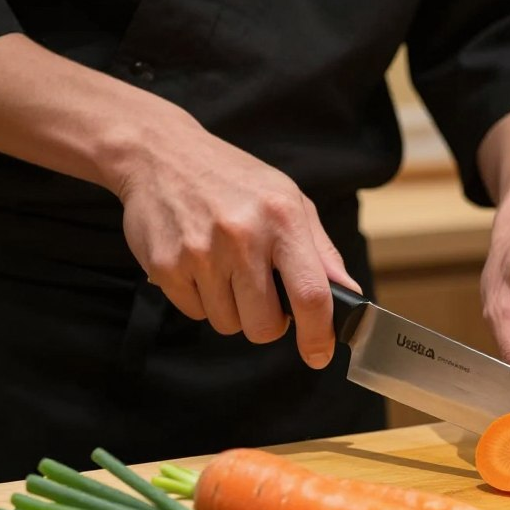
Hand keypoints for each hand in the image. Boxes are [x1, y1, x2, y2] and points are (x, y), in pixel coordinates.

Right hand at [114, 105, 358, 365]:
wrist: (160, 154)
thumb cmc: (234, 179)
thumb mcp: (290, 200)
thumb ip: (321, 251)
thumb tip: (348, 293)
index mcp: (282, 219)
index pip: (310, 294)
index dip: (318, 335)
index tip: (319, 354)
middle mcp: (243, 237)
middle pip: (265, 326)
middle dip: (267, 323)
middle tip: (261, 295)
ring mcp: (201, 253)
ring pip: (229, 324)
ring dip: (232, 309)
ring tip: (226, 268)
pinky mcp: (166, 266)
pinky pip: (195, 313)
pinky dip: (202, 299)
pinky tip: (201, 265)